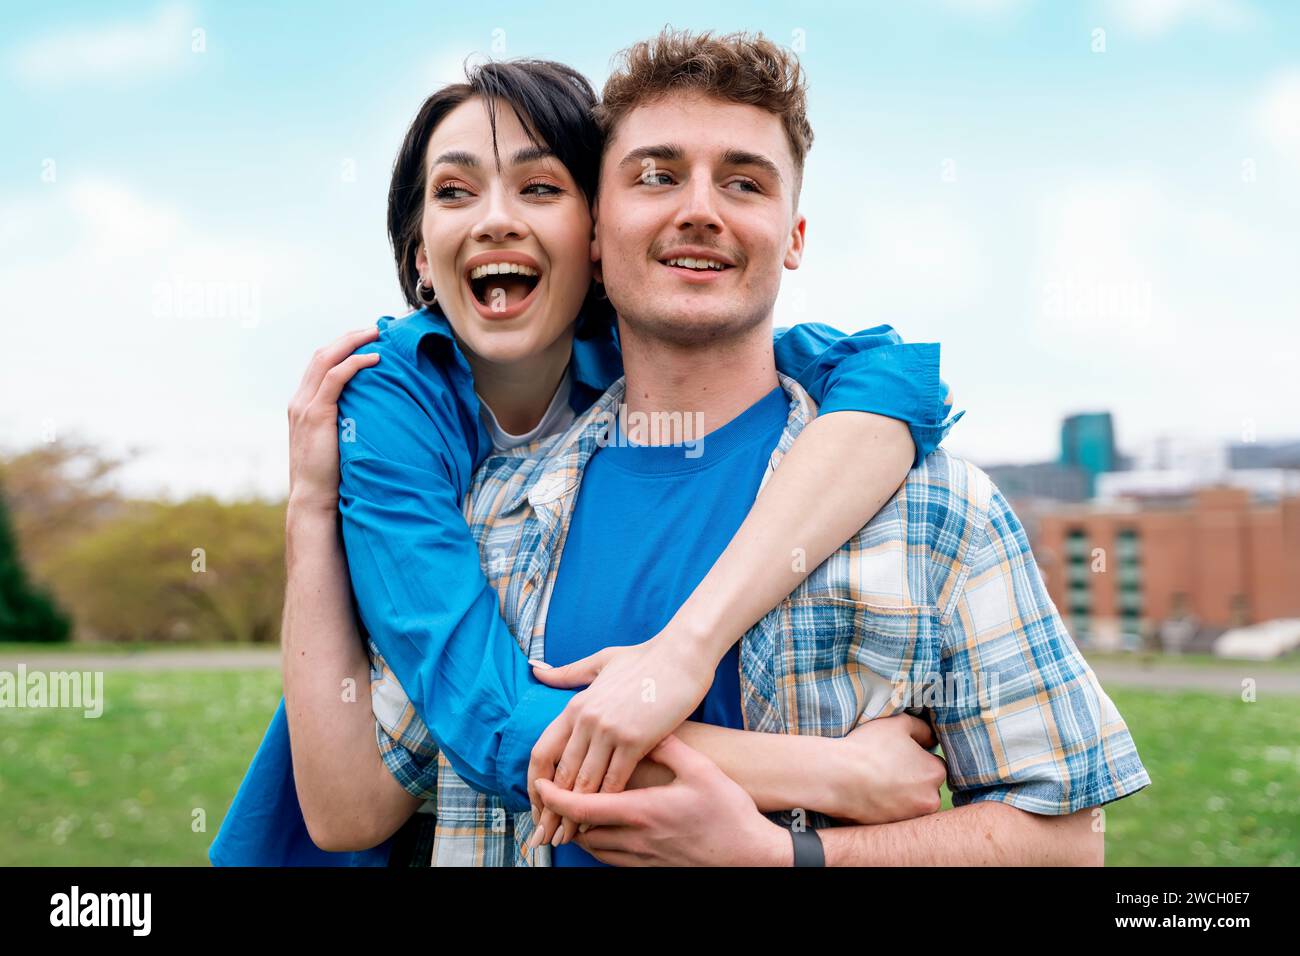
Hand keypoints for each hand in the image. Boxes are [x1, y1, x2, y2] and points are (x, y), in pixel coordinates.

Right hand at [287, 327, 379, 514]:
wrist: (313, 499)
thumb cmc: (332, 477)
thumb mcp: (337, 443)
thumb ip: (346, 424)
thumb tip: (374, 416)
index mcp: (302, 406)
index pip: (319, 365)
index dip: (342, 348)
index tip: (366, 341)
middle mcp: (299, 401)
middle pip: (321, 355)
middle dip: (348, 338)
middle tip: (375, 330)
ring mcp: (304, 406)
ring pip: (326, 359)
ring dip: (352, 343)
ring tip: (377, 336)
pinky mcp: (316, 415)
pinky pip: (334, 378)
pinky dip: (354, 363)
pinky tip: (374, 359)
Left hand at [526, 631, 714, 846]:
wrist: (682, 654)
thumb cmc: (645, 658)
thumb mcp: (602, 660)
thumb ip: (569, 673)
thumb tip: (537, 671)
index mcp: (576, 705)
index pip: (542, 752)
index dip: (536, 785)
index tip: (537, 807)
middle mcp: (587, 719)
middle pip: (561, 775)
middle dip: (552, 811)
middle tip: (544, 837)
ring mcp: (610, 730)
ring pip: (585, 782)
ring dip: (575, 814)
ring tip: (567, 837)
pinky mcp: (636, 739)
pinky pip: (615, 779)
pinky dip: (606, 803)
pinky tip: (602, 820)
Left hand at [535, 735, 789, 865]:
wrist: (749, 854)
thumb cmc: (727, 810)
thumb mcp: (700, 769)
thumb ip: (668, 747)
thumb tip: (645, 725)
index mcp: (640, 810)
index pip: (582, 805)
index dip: (554, 797)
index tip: (539, 786)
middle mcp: (635, 838)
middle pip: (581, 831)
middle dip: (561, 816)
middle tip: (552, 797)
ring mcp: (642, 857)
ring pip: (594, 849)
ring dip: (579, 831)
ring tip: (574, 811)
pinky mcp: (651, 868)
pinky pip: (612, 861)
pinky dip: (599, 847)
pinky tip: (603, 832)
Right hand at [824, 713, 946, 823]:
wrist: (837, 777)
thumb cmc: (868, 748)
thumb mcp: (898, 724)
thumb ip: (921, 728)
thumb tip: (930, 737)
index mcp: (936, 773)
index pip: (934, 764)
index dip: (915, 757)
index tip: (897, 755)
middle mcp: (931, 800)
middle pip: (924, 787)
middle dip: (910, 779)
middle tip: (886, 768)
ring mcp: (911, 818)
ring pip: (909, 803)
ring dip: (899, 795)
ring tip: (875, 782)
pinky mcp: (892, 829)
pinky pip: (892, 816)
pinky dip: (885, 808)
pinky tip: (869, 795)